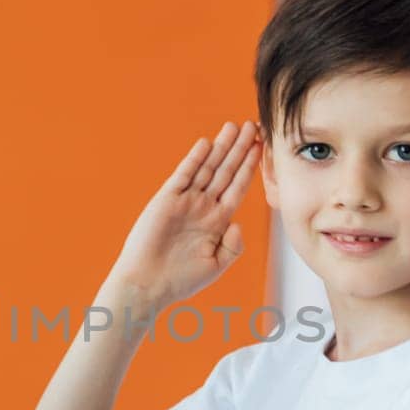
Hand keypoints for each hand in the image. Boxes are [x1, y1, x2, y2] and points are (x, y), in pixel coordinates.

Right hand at [106, 121, 261, 308]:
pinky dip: (194, 160)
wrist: (147, 284)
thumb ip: (233, 246)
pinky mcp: (166, 199)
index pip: (238, 187)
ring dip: (220, 147)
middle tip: (252, 126)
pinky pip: (183, 175)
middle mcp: (203, 206)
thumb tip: (238, 223)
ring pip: (207, 168)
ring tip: (233, 127)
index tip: (262, 147)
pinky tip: (206, 144)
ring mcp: (185, 201)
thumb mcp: (216, 265)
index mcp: (217, 221)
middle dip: (239, 149)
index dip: (250, 167)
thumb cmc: (180, 280)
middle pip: (226, 171)